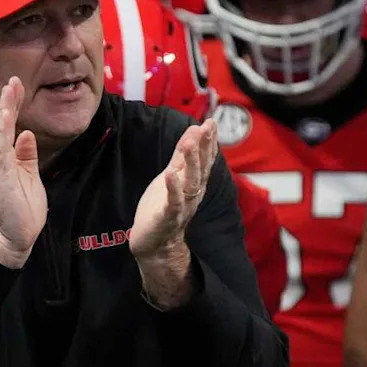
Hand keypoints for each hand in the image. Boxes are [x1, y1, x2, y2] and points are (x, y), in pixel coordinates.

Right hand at [0, 77, 46, 268]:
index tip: (18, 86)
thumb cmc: (22, 210)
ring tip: (10, 90)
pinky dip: (3, 133)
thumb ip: (26, 155)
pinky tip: (7, 118)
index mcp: (3, 160)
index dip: (12, 107)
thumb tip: (28, 133)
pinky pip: (0, 151)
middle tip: (14, 79)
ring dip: (5, 111)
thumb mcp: (29, 176)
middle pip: (0, 126)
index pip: (7, 128)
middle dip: (8, 102)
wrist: (15, 238)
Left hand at [129, 119, 217, 304]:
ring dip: (191, 162)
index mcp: (193, 183)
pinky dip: (173, 189)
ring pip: (190, 183)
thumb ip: (182, 155)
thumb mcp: (172, 176)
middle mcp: (192, 194)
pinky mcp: (167, 218)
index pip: (204, 160)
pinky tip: (169, 174)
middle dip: (204, 147)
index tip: (211, 121)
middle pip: (201, 168)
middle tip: (207, 126)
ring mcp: (181, 207)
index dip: (208, 141)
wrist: (154, 245)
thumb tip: (195, 129)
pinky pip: (173, 203)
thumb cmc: (162, 208)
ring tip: (190, 142)